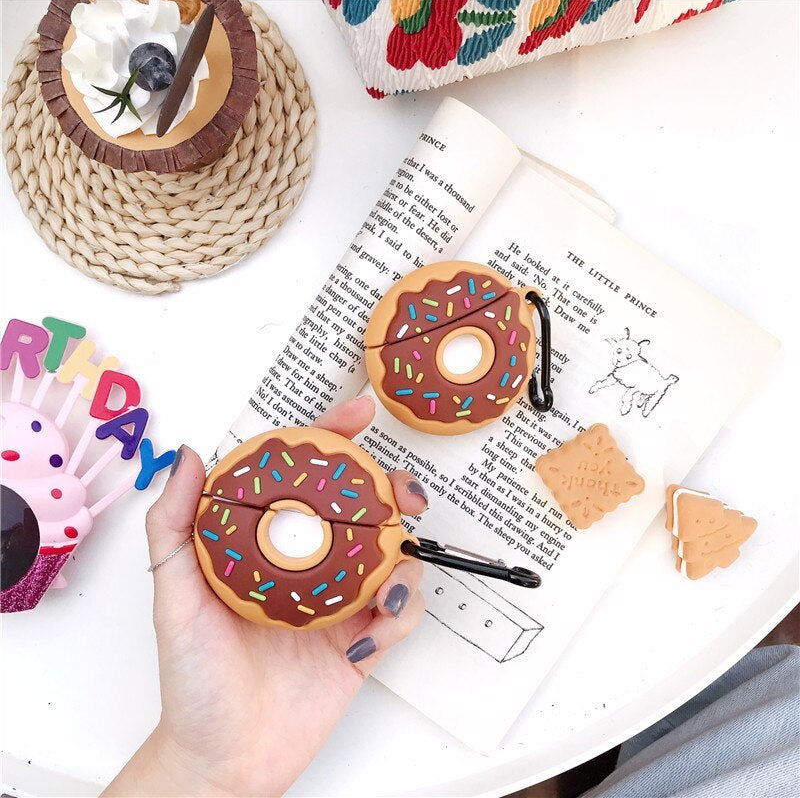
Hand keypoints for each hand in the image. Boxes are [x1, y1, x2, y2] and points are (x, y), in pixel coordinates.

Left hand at [103, 396, 426, 796]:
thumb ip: (175, 525)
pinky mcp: (364, 643)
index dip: (335, 439)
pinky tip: (377, 628)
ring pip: (395, 558)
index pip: (309, 480)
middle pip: (366, 511)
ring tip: (392, 575)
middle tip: (402, 491)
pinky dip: (403, 614)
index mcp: (272, 547)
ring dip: (407, 557)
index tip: (357, 413)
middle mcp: (312, 568)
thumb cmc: (194, 680)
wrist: (225, 758)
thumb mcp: (173, 596)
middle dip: (395, 490)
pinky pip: (401, 615)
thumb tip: (187, 456)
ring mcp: (343, 604)